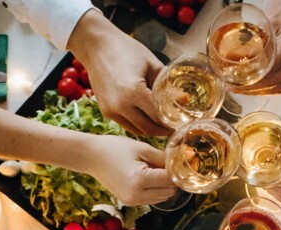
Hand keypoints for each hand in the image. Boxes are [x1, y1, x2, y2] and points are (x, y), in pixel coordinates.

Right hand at [67, 10, 170, 136]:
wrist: (97, 47)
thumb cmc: (126, 50)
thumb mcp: (152, 64)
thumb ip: (167, 85)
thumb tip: (184, 100)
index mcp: (134, 92)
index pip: (158, 117)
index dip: (172, 123)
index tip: (182, 123)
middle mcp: (120, 105)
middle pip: (148, 128)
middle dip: (163, 130)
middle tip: (175, 128)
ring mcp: (110, 110)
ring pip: (136, 130)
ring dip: (150, 129)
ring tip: (163, 125)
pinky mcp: (105, 111)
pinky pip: (126, 124)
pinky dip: (138, 124)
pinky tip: (147, 118)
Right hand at [86, 135, 175, 205]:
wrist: (91, 156)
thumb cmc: (114, 148)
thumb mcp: (142, 148)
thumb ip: (162, 158)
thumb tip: (179, 163)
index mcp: (140, 180)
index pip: (170, 180)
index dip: (175, 170)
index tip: (174, 161)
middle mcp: (136, 195)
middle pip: (168, 192)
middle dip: (170, 179)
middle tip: (163, 165)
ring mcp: (131, 201)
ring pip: (161, 198)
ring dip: (163, 186)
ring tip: (153, 170)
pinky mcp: (128, 202)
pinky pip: (150, 199)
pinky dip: (154, 190)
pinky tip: (146, 177)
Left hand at [237, 0, 280, 94]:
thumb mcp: (267, 21)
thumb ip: (255, 41)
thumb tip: (234, 59)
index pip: (272, 70)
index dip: (252, 81)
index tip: (236, 83)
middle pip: (275, 81)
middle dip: (252, 89)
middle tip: (233, 88)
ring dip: (260, 91)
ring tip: (241, 90)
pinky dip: (270, 87)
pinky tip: (256, 87)